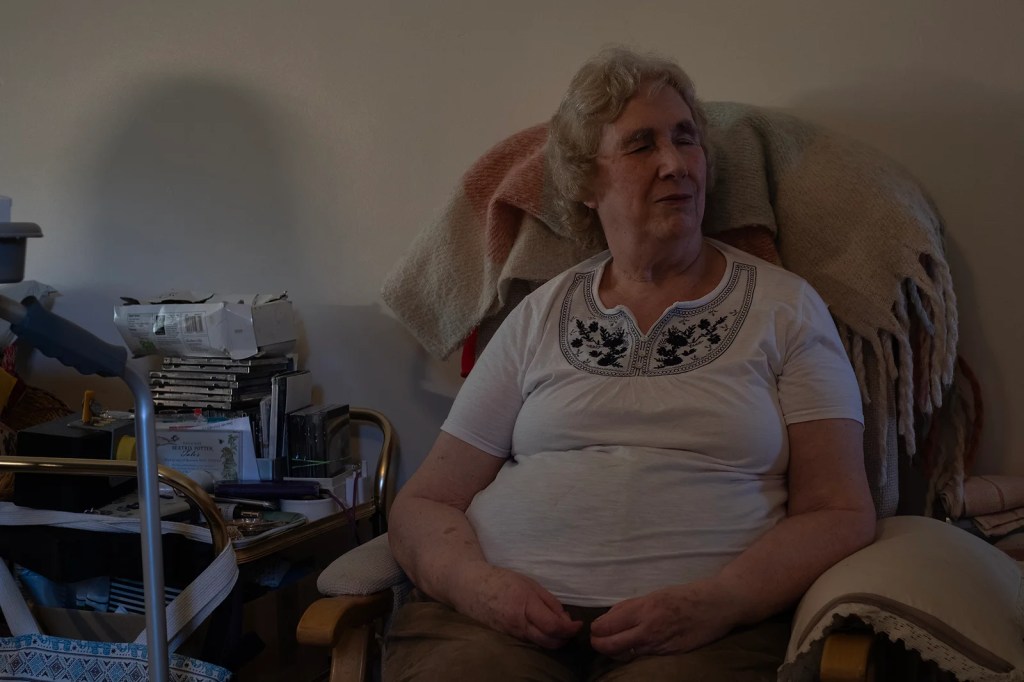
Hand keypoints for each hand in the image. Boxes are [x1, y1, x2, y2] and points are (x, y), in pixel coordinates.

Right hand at [451, 563, 582, 648]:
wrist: (470, 587)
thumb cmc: (501, 580)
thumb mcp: (529, 583)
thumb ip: (549, 601)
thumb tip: (565, 618)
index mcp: (525, 605)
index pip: (553, 626)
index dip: (570, 628)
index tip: (578, 624)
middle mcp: (518, 623)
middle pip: (548, 641)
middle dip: (564, 639)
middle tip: (571, 629)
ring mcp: (510, 632)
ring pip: (539, 644)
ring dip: (553, 639)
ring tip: (559, 627)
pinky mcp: (506, 637)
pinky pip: (528, 641)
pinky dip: (540, 638)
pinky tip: (543, 628)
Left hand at [590, 579, 739, 657]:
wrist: (717, 604)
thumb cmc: (685, 595)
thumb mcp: (654, 594)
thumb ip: (631, 606)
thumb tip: (610, 616)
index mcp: (643, 609)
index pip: (607, 626)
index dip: (596, 629)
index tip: (595, 628)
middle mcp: (649, 629)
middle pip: (610, 645)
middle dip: (599, 644)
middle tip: (597, 641)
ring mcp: (659, 645)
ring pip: (625, 655)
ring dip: (614, 651)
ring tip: (612, 645)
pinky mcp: (670, 654)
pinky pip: (644, 657)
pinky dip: (634, 653)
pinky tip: (633, 648)